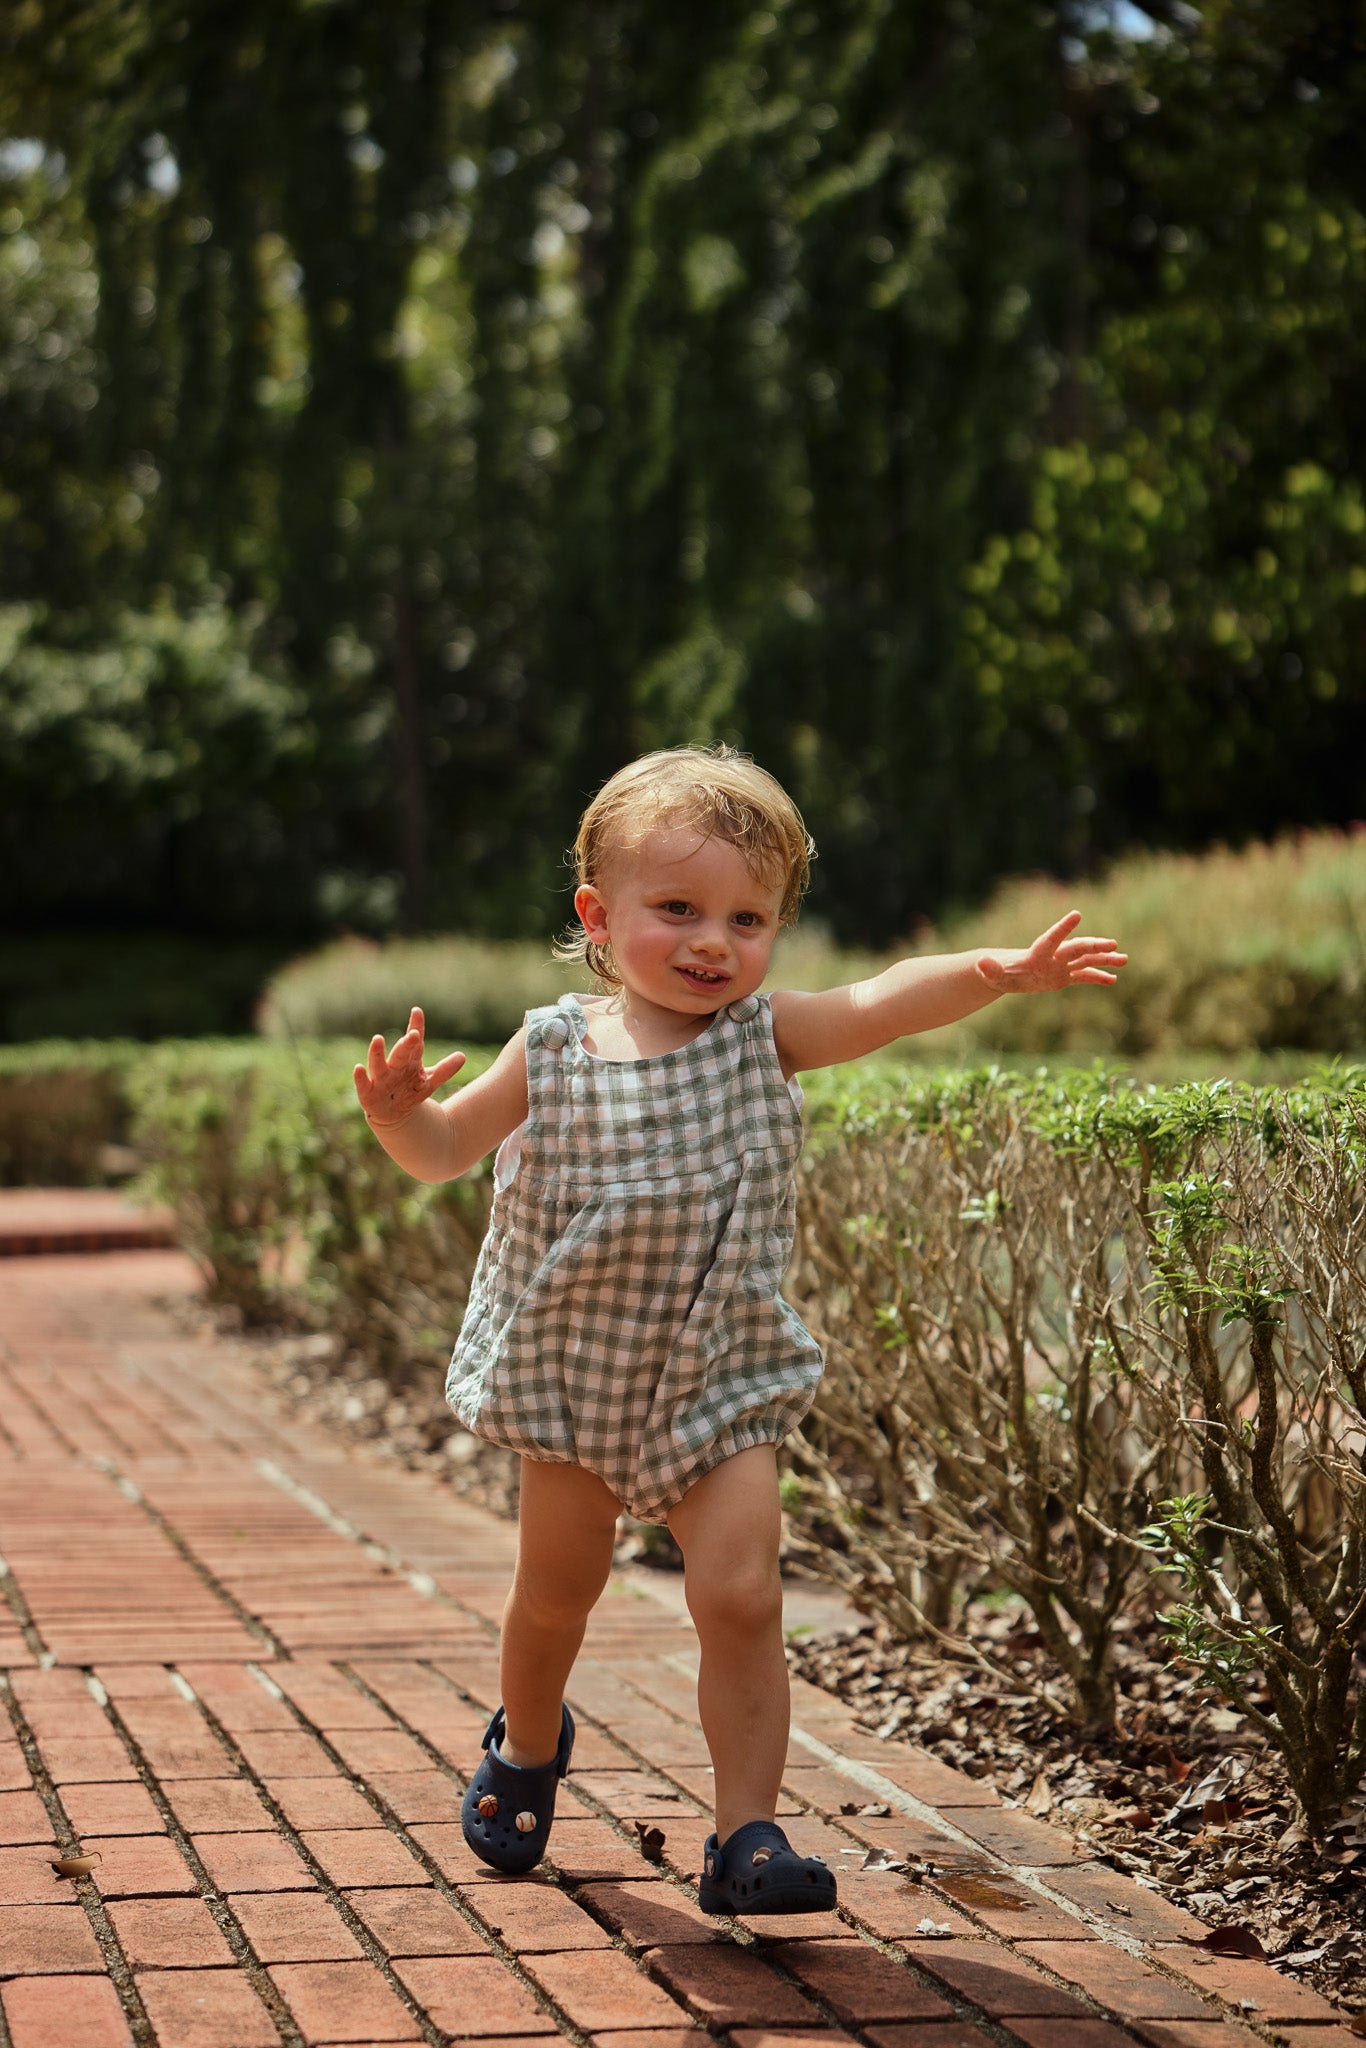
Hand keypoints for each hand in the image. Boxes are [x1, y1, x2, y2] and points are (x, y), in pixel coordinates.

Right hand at [354, 1006, 465, 1126]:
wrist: (394, 1115)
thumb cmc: (410, 1092)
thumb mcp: (429, 1082)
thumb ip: (445, 1070)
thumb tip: (462, 1056)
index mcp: (409, 1061)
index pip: (414, 1042)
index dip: (416, 1026)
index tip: (417, 1011)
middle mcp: (394, 1067)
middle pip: (401, 1053)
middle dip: (406, 1044)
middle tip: (414, 1034)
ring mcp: (380, 1079)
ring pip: (378, 1064)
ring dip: (377, 1052)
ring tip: (378, 1038)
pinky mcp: (368, 1094)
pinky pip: (363, 1085)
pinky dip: (360, 1077)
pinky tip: (358, 1067)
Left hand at [976, 912, 1126, 994]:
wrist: (1007, 974)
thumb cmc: (998, 973)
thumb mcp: (992, 974)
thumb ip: (989, 968)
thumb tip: (981, 962)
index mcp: (1037, 953)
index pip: (1052, 939)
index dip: (1063, 928)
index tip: (1076, 914)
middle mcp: (1053, 956)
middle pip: (1076, 949)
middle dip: (1093, 946)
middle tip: (1112, 944)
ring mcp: (1061, 965)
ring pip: (1086, 960)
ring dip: (1104, 959)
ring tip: (1124, 959)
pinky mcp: (1064, 976)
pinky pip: (1084, 976)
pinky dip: (1097, 977)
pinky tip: (1113, 980)